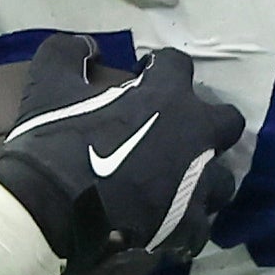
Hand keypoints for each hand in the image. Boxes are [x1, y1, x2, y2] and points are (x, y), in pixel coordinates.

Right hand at [0, 39, 242, 274]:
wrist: (51, 210)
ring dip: (204, 178)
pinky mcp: (188, 225)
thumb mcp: (48, 83)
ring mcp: (196, 184)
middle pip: (227, 121)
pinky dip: (188, 226)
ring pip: (222, 179)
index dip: (160, 66)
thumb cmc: (55, 142)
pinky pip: (201, 228)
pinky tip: (170, 226)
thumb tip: (87, 46)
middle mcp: (195, 136)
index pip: (179, 65)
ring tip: (179, 184)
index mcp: (167, 96)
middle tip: (178, 131)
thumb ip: (67, 52)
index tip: (143, 73)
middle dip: (208, 122)